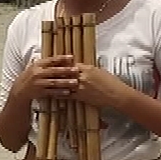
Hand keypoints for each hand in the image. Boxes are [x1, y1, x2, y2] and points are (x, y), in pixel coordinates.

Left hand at [14, 55, 130, 109]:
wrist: (117, 94)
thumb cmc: (111, 82)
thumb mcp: (100, 72)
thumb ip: (89, 69)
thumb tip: (82, 67)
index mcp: (88, 68)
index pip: (71, 64)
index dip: (61, 64)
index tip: (52, 63)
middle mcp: (83, 76)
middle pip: (65, 73)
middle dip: (54, 72)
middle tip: (43, 72)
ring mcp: (82, 86)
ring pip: (64, 84)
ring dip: (54, 83)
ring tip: (44, 83)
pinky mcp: (82, 96)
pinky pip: (68, 95)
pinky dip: (60, 94)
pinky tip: (52, 94)